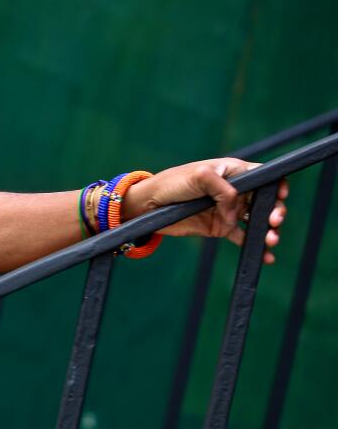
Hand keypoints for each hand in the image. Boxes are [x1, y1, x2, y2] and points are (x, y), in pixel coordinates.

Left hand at [123, 158, 288, 263]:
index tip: (280, 196)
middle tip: (273, 222)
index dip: (276, 185)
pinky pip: (243, 237)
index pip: (264, 176)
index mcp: (233, 172)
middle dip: (275, 211)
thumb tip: (236, 213)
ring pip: (257, 220)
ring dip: (268, 231)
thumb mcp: (198, 176)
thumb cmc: (172, 183)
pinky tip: (265, 256)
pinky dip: (255, 246)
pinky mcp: (220, 227)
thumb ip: (223, 190)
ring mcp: (229, 210)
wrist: (149, 205)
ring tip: (270, 240)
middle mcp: (235, 191)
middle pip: (266, 200)